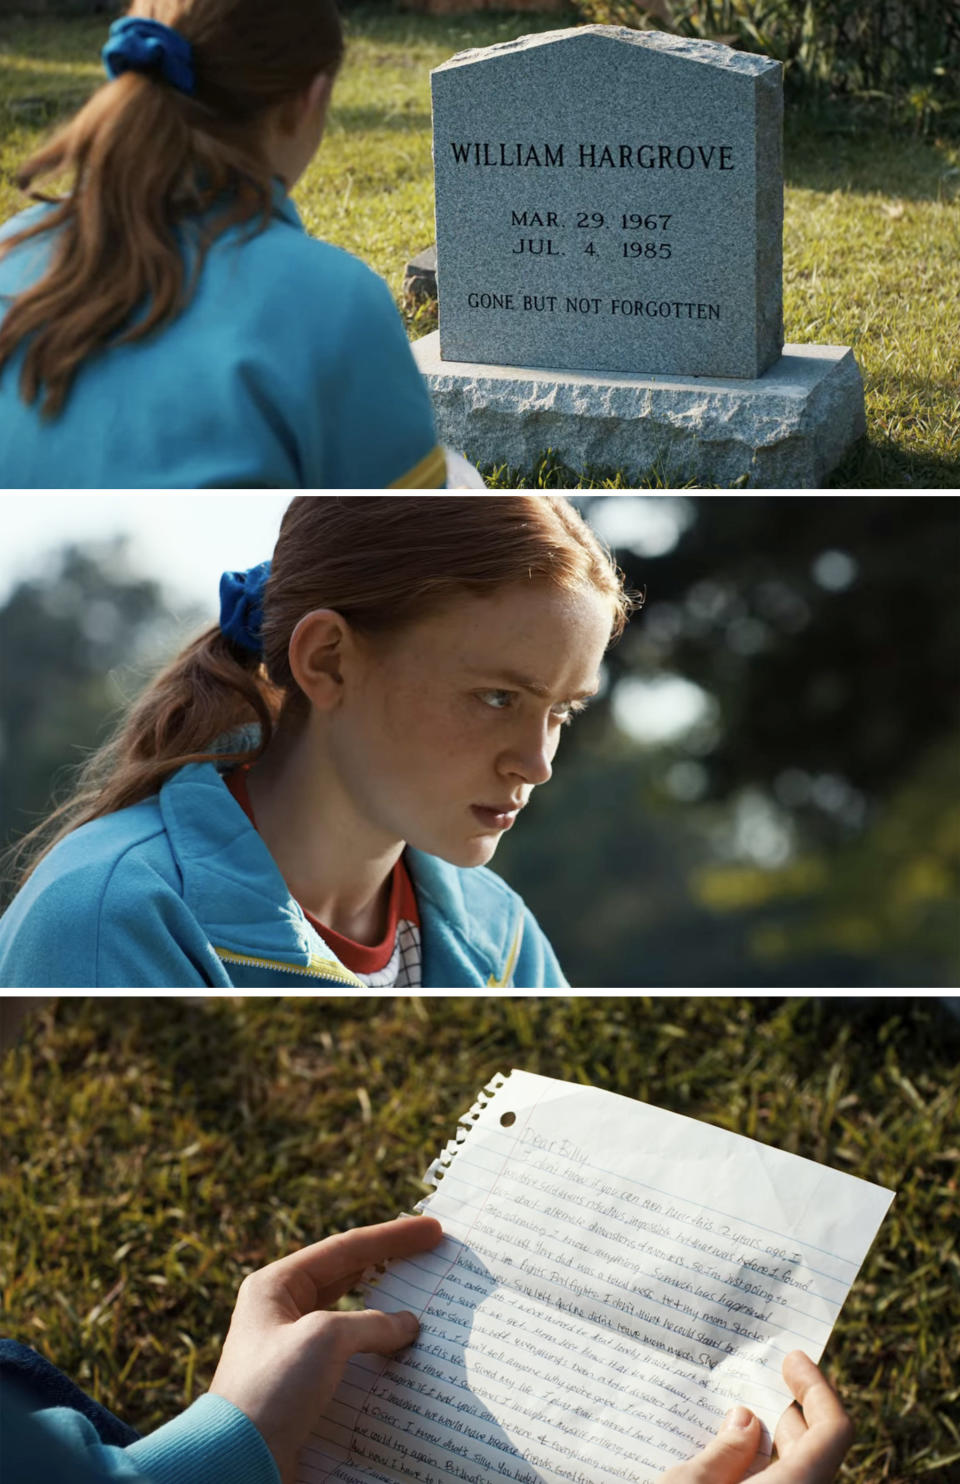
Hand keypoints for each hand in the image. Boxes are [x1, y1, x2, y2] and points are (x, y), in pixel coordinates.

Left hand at [210, 1215, 443, 1483]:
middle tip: (431, 1255)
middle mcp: (282, 1311)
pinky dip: (377, 1352)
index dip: (392, 1238)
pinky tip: (402, 1355)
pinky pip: (348, 1357)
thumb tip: (408, 1326)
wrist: (237, 1460)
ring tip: (423, 1305)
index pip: (345, 1248)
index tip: (432, 1231)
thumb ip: (372, 1324)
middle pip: (347, 1277)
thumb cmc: (272, 1389)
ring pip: (350, 1319)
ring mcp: (292, 1349)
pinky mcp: (302, 1386)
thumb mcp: (325, 1339)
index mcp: (276, 1285)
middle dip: (390, 1266)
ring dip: (386, 1315)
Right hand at [657, 1351, 853, 1483]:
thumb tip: (745, 1420)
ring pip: (791, 1473)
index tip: (792, 1358)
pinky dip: (754, 1470)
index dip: (818, 1388)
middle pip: (813, 1451)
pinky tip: (717, 1459)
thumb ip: (722, 1453)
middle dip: (786, 1413)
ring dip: (764, 1445)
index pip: (833, 1431)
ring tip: (727, 1419)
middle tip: (755, 1384)